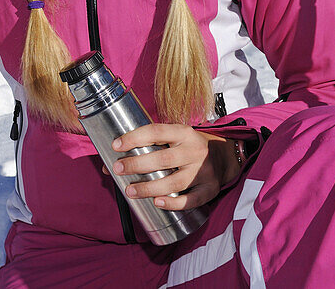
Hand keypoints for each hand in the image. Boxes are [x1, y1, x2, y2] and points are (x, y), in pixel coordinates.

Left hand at [107, 124, 238, 210]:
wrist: (226, 156)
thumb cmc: (190, 146)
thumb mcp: (174, 138)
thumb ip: (147, 147)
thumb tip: (108, 166)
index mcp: (183, 133)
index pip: (156, 132)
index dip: (134, 137)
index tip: (116, 145)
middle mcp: (194, 150)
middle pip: (163, 159)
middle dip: (137, 164)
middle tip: (117, 169)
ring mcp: (203, 170)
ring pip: (175, 182)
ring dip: (150, 188)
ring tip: (130, 191)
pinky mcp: (211, 188)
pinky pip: (191, 200)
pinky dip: (174, 203)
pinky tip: (157, 203)